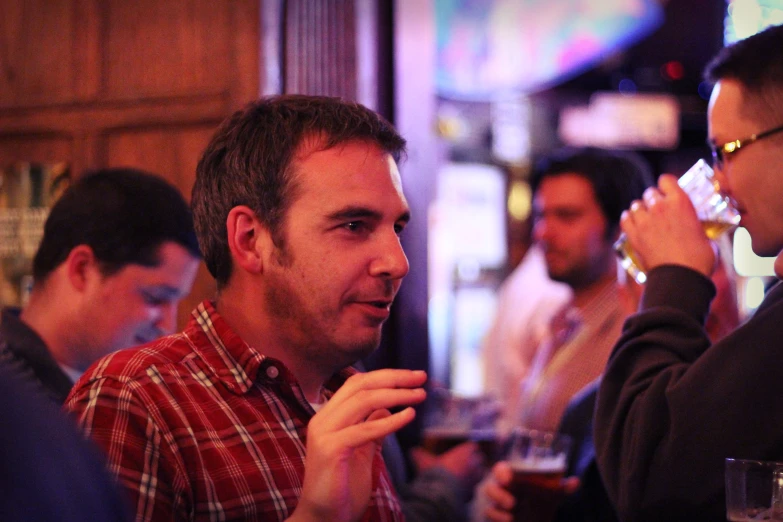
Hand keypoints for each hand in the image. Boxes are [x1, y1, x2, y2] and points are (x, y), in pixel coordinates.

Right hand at [290, 369, 426, 521]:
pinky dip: (389, 420)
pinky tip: (408, 416)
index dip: (386, 376)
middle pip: (361, 385)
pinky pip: (365, 429)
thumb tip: (386, 408)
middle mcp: (322, 419)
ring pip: (363, 400)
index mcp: (328, 417)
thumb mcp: (362, 452)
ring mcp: (324, 433)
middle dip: (394, 378)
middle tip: (421, 377)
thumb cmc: (342, 489)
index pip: (357, 383)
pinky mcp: (330, 449)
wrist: (323, 519)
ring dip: (396, 394)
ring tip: (419, 395)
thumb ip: (371, 429)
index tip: (413, 377)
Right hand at [410, 440, 486, 496]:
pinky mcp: (473, 492)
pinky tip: (462, 488)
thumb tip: (413, 450)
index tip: (464, 450)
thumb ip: (419, 454)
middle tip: (466, 462)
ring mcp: (475, 479)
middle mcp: (473, 464)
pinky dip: (470, 487)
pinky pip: (474, 488)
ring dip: (475, 473)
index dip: (468, 448)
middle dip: (474, 460)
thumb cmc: (434, 472)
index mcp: (464, 452)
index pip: (472, 446)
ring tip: (466, 475)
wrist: (439, 493)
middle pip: (480, 458)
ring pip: (480, 473)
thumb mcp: (423, 460)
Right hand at [481, 461, 579, 521]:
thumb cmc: (534, 497)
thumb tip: (576, 482)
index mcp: (509, 477)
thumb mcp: (548, 493)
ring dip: (497, 512)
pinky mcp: (494, 517)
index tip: (508, 479)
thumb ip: (560, 488)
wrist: (526, 516)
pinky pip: (490, 518)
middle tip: (512, 503)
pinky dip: (498, 520)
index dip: (501, 473)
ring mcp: (495, 506)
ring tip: (510, 517)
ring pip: (489, 506)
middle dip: (499, 495)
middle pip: (490, 488)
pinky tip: (508, 521)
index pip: (499, 470)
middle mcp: (499, 490)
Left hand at [622, 175, 715, 276]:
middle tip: (659, 209)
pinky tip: (633, 223)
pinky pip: (625, 219)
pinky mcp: (633, 235)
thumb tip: (698, 231)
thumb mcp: (706, 236)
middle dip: (654, 200)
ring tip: (646, 218)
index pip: (666, 180)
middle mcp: (660, 207)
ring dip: (641, 210)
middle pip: (650, 193)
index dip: (666, 185)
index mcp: (680, 202)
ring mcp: (644, 220)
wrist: (681, 277)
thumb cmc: (699, 259)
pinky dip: (628, 220)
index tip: (667, 190)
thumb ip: (696, 226)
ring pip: (636, 205)